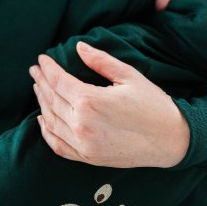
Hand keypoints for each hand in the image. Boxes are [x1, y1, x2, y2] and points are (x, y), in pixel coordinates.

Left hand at [30, 41, 189, 167]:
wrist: (171, 140)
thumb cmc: (152, 104)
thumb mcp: (128, 76)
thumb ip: (100, 61)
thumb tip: (79, 47)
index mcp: (90, 101)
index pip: (59, 81)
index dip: (48, 69)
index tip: (41, 59)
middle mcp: (81, 125)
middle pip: (51, 100)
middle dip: (41, 83)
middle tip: (35, 71)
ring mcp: (83, 144)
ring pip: (51, 122)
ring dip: (42, 103)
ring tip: (38, 88)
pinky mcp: (88, 158)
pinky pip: (58, 145)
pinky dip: (47, 131)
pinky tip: (43, 119)